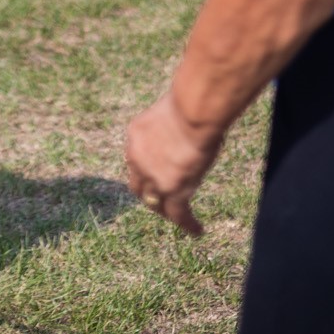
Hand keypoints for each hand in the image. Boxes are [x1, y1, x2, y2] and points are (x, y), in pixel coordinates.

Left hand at [124, 92, 223, 235]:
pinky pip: (178, 214)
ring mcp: (153, 177)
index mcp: (136, 135)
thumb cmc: (190, 103)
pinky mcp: (172, 189)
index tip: (157, 172)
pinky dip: (187, 224)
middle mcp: (137, 158)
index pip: (136, 159)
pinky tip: (197, 230)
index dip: (146, 169)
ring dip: (166, 211)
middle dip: (149, 194)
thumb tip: (187, 123)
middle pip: (139, 185)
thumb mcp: (171, 111)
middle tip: (161, 201)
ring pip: (155, 203)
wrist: (192, 111)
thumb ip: (172, 124)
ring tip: (179, 220)